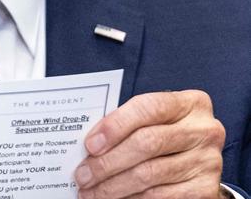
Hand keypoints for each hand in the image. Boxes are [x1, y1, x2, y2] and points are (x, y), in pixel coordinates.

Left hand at [74, 90, 225, 197]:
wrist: (198, 160)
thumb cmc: (165, 132)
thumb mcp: (153, 119)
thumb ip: (128, 123)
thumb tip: (90, 143)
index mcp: (190, 103)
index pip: (148, 108)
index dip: (115, 125)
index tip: (90, 145)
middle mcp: (204, 130)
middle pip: (147, 143)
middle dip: (108, 162)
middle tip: (83, 175)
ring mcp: (208, 161)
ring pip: (150, 174)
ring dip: (114, 186)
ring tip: (91, 191)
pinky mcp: (205, 189)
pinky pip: (160, 196)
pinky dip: (132, 198)